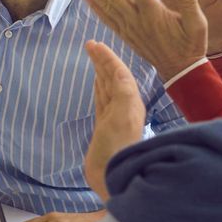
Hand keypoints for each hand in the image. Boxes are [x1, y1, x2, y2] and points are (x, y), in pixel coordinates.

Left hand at [77, 0, 208, 82]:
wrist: (180, 69)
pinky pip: (107, 20)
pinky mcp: (126, 35)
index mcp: (155, 14)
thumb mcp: (198, 24)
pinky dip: (96, 8)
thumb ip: (190, 3)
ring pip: (108, 7)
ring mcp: (130, 29)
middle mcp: (138, 20)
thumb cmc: (191, 44)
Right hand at [82, 41, 146, 197]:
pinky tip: (96, 82)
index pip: (119, 73)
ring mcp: (114, 116)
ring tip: (93, 57)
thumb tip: (116, 72)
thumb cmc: (118, 148)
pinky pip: (102, 100)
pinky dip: (98, 87)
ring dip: (100, 71)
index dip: (107, 58)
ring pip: (107, 87)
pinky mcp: (104, 126)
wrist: (113, 177)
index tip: (93, 45)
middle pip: (113, 77)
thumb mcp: (122, 116)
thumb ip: (122, 93)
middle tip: (90, 45)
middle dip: (103, 61)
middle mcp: (125, 106)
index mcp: (130, 102)